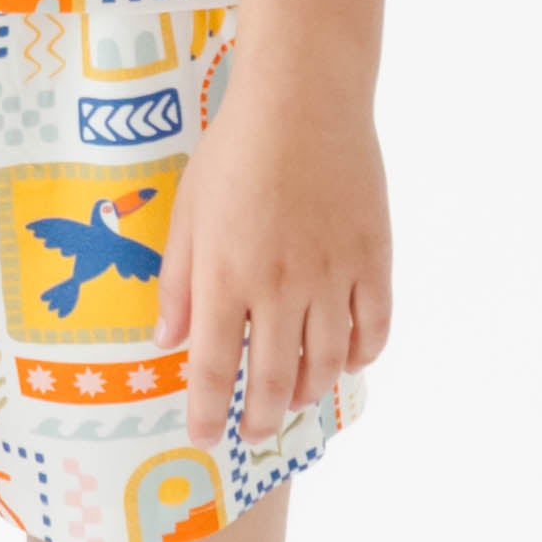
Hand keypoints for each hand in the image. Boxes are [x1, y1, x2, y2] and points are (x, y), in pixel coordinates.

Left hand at [158, 61, 390, 438]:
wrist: (304, 101)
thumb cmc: (234, 151)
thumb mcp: (188, 213)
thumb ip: (178, 282)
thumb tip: (168, 341)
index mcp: (225, 277)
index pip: (215, 369)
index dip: (208, 413)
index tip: (204, 439)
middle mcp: (279, 288)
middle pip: (274, 381)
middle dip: (261, 419)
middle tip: (254, 433)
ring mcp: (331, 276)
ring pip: (326, 364)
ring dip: (309, 393)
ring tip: (296, 399)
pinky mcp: (372, 259)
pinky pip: (373, 329)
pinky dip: (360, 356)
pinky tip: (346, 361)